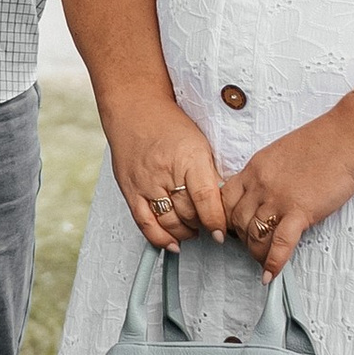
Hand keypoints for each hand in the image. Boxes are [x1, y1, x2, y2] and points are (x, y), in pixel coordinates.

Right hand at [104, 93, 227, 253]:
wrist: (134, 111)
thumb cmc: (169, 125)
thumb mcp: (201, 144)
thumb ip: (211, 175)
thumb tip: (223, 204)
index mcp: (188, 158)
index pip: (205, 199)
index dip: (216, 221)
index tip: (222, 233)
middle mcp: (165, 172)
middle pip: (188, 213)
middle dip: (202, 226)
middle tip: (210, 227)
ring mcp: (145, 183)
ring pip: (168, 222)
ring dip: (184, 233)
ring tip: (193, 231)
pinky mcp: (130, 190)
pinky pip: (144, 222)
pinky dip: (159, 238)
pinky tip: (171, 243)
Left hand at [224, 106, 353, 277]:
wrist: (346, 139)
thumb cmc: (320, 143)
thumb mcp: (279, 153)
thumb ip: (266, 174)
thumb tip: (263, 193)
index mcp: (253, 169)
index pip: (225, 199)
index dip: (225, 218)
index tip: (230, 228)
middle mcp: (260, 185)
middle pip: (237, 221)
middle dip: (241, 238)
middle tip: (250, 246)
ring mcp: (279, 200)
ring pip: (255, 235)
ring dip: (256, 252)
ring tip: (262, 261)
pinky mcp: (300, 212)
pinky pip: (280, 243)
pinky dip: (273, 262)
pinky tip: (269, 275)